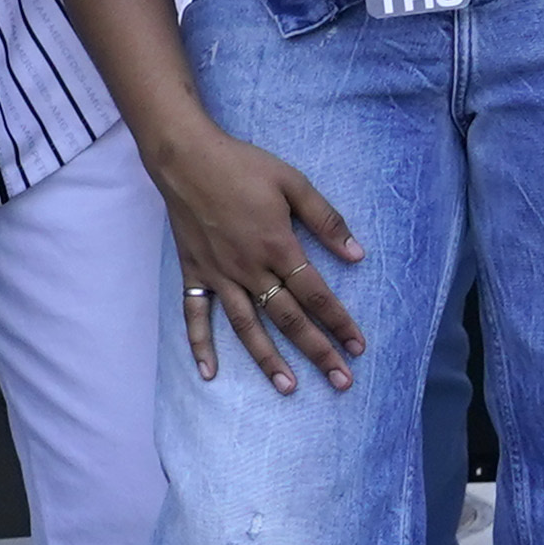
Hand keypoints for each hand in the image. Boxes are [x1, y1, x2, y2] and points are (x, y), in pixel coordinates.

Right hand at [147, 125, 364, 392]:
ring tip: (288, 387)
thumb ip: (326, 220)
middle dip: (317, 351)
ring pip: (247, 325)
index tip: (358, 347)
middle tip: (340, 381)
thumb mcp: (293, 182)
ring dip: (268, 359)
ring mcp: (219, 274)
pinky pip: (196, 313)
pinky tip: (209, 371)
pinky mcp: (195, 272)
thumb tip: (356, 254)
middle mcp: (249, 268)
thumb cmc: (242, 166)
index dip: (340, 322)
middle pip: (288, 319)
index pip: (317, 295)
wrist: (185, 157)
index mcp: (277, 246)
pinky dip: (200, 343)